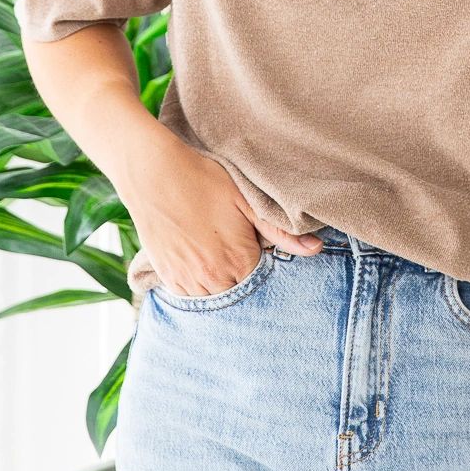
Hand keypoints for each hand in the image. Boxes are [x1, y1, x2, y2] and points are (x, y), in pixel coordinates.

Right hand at [128, 135, 322, 296]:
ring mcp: (188, 279)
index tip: (257, 248)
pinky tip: (200, 262)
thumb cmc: (203, 179)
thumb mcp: (245, 200)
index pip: (263, 281)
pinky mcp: (167, 276)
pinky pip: (189, 296)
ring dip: (220, 284)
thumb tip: (316, 249)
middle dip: (243, 278)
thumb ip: (280, 231)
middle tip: (236, 250)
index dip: (263, 265)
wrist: (153, 173)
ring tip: (218, 255)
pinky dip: (198, 286)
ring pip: (214, 297)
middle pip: (239, 293)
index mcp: (239, 259)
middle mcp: (214, 276)